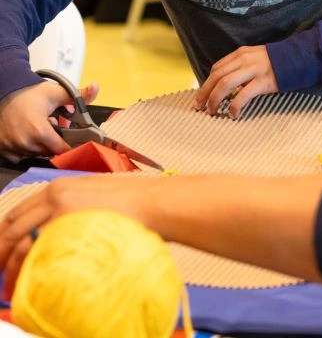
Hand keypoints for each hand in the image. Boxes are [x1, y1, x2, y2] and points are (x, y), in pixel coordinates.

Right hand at [0, 80, 99, 161]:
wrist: (5, 93)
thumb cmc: (31, 94)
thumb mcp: (56, 93)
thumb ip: (79, 95)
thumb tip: (96, 87)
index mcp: (39, 131)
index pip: (61, 149)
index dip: (70, 146)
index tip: (72, 139)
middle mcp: (25, 142)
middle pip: (49, 153)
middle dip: (55, 143)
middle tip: (53, 129)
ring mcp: (12, 147)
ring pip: (34, 155)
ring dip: (40, 146)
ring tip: (39, 130)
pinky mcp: (3, 149)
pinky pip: (19, 157)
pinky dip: (25, 150)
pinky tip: (26, 137)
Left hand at [0, 174, 159, 300]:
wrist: (154, 204)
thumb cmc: (135, 202)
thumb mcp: (96, 196)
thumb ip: (72, 208)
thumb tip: (57, 230)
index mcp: (60, 187)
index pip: (17, 212)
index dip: (4, 235)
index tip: (2, 252)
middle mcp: (54, 197)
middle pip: (11, 228)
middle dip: (1, 253)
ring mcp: (59, 212)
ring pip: (19, 242)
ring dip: (10, 266)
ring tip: (10, 285)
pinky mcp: (66, 228)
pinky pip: (36, 252)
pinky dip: (28, 268)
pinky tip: (29, 280)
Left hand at [193, 46, 277, 118]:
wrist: (300, 59)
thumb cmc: (277, 62)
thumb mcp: (256, 58)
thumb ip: (240, 66)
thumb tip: (225, 83)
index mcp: (241, 54)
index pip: (217, 68)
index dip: (206, 83)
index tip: (201, 95)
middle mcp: (245, 60)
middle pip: (217, 76)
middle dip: (204, 93)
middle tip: (199, 106)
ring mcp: (254, 70)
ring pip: (225, 84)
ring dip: (215, 99)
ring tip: (212, 111)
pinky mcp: (263, 82)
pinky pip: (243, 95)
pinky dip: (235, 106)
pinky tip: (233, 114)